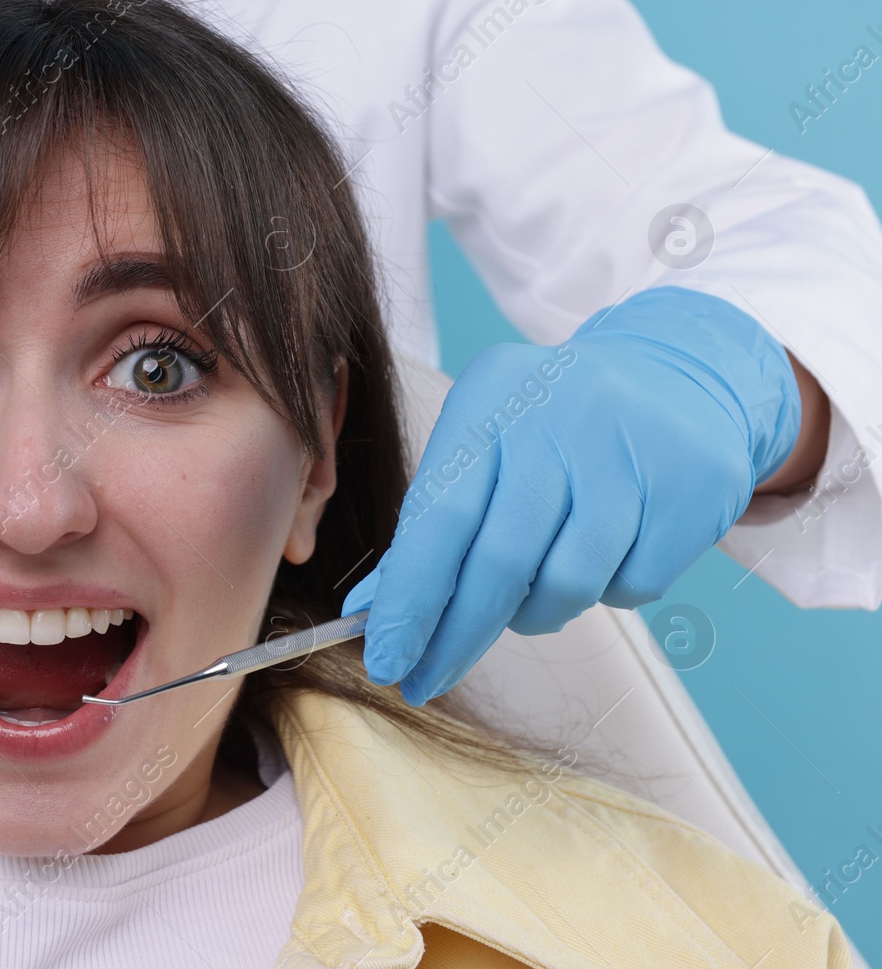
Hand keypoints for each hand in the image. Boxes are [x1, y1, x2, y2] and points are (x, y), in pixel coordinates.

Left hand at [341, 286, 801, 705]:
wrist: (675, 377)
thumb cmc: (546, 429)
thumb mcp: (477, 447)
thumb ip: (425, 527)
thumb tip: (369, 612)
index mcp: (491, 401)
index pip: (438, 516)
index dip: (410, 600)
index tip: (386, 663)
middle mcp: (559, 419)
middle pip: (500, 560)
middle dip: (456, 636)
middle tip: (425, 683)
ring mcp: (632, 454)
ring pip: (567, 585)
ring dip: (534, 615)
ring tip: (527, 599)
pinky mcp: (693, 490)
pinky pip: (632, 587)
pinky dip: (605, 593)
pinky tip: (602, 559)